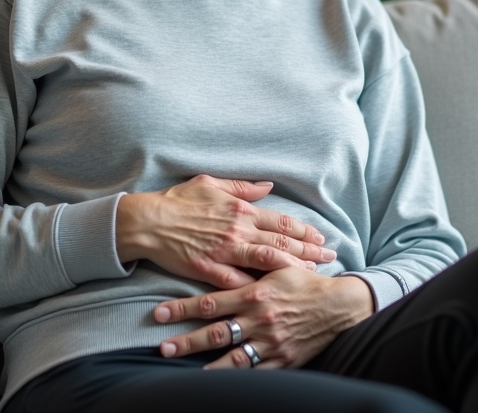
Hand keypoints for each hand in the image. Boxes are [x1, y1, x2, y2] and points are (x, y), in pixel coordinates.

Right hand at [116, 175, 334, 289]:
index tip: (320, 237)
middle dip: (309, 251)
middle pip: (281, 243)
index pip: (280, 221)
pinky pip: (239, 283)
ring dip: (292, 268)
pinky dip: (259, 288)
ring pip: (267, 262)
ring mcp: (224, 252)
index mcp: (239, 209)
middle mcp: (237, 230)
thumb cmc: (177, 200)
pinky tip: (276, 294)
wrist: (147, 222)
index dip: (303, 230)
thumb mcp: (210, 183)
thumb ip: (242, 187)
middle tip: (330, 257)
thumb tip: (268, 186)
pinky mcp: (209, 271)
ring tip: (313, 274)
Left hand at [153, 268, 374, 368]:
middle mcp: (258, 320)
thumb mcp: (279, 265)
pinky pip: (255, 372)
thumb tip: (232, 241)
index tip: (159, 313)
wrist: (337, 307)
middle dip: (187, 341)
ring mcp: (270, 342)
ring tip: (183, 370)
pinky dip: (235, 378)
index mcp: (254, 294)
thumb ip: (253, 257)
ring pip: (233, 357)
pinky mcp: (282, 360)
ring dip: (206, 364)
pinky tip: (218, 382)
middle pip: (216, 333)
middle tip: (162, 347)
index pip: (211, 303)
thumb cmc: (305, 283)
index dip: (183, 309)